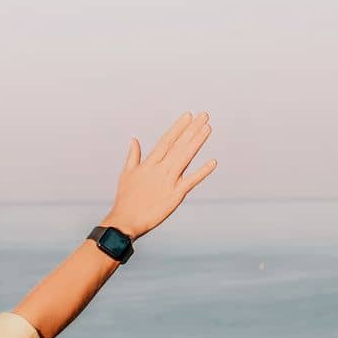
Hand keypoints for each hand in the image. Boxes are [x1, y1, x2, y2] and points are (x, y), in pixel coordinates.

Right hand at [103, 111, 217, 238]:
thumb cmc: (125, 199)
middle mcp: (160, 170)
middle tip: (204, 116)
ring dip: (197, 142)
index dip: (178, 128)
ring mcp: (168, 182)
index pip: (166, 141)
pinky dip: (202, 172)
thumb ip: (133, 156)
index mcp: (149, 164)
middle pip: (179, 146)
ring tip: (208, 128)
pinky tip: (213, 162)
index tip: (188, 116)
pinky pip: (191, 181)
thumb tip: (134, 139)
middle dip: (192, 130)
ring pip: (186, 158)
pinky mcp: (175, 196)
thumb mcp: (126, 174)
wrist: (125, 221)